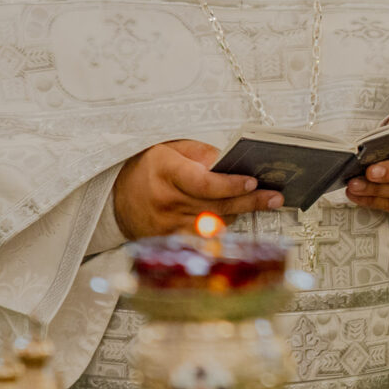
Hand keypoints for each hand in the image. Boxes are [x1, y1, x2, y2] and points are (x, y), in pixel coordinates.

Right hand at [113, 140, 281, 238]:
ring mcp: (165, 225)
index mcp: (165, 171)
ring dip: (239, 214)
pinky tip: (238, 219)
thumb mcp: (171, 148)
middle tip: (274, 198)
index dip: (230, 185)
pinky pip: (201, 238)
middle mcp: (165, 201)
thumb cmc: (148, 166)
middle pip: (215, 205)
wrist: (113, 193)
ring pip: (212, 223)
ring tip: (263, 204)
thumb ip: (202, 154)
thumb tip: (231, 163)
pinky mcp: (166, 240)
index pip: (203, 183)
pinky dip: (221, 228)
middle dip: (249, 201)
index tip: (252, 182)